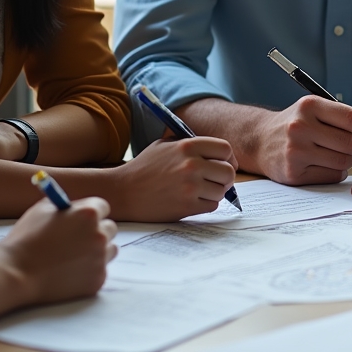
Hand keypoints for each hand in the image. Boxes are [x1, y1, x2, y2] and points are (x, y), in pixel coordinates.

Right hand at [0, 196, 117, 320]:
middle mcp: (100, 234)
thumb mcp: (43, 209)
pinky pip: (100, 270)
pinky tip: (69, 272)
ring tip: (73, 257)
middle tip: (78, 239)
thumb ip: (66, 206)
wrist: (15, 273)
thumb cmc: (27, 239)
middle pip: (110, 228)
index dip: (91, 214)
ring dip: (97, 251)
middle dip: (96, 231)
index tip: (82, 220)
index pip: (103, 207)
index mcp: (89, 213)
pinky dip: (89, 271)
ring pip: (110, 250)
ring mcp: (100, 258)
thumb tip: (77, 206)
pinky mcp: (97, 280)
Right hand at [110, 136, 237, 219]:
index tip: (224, 163)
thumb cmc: (144, 167)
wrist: (123, 191)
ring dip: (215, 192)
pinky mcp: (186, 206)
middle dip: (225, 177)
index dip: (228, 157)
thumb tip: (219, 153)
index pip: (225, 149)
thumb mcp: (165, 145)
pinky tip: (192, 200)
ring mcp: (190, 187)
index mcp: (187, 146)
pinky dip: (206, 204)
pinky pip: (212, 206)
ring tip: (200, 191)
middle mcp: (191, 164)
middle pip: (229, 171)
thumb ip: (190, 144)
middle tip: (216, 181)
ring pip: (222, 191)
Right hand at [253, 96, 351, 185]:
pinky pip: (332, 176)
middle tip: (350, 147)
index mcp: (309, 105)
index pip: (351, 118)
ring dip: (346, 161)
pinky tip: (324, 165)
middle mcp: (300, 127)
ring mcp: (296, 151)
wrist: (260, 141)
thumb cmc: (295, 124)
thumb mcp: (314, 108)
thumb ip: (343, 113)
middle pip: (350, 143)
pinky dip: (335, 173)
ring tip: (334, 155)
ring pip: (343, 162)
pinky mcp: (293, 173)